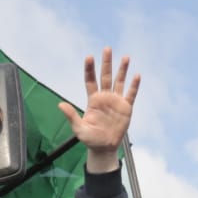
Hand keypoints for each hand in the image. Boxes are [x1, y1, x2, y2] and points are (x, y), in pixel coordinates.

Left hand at [59, 47, 139, 173]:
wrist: (104, 148)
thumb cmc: (90, 139)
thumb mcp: (78, 129)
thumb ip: (71, 116)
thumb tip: (60, 104)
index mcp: (93, 100)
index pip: (90, 80)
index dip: (89, 69)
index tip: (89, 57)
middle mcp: (105, 97)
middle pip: (105, 76)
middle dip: (106, 63)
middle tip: (107, 48)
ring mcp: (116, 101)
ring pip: (119, 82)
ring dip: (122, 70)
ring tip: (125, 57)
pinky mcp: (126, 108)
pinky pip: (130, 95)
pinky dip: (134, 86)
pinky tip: (136, 76)